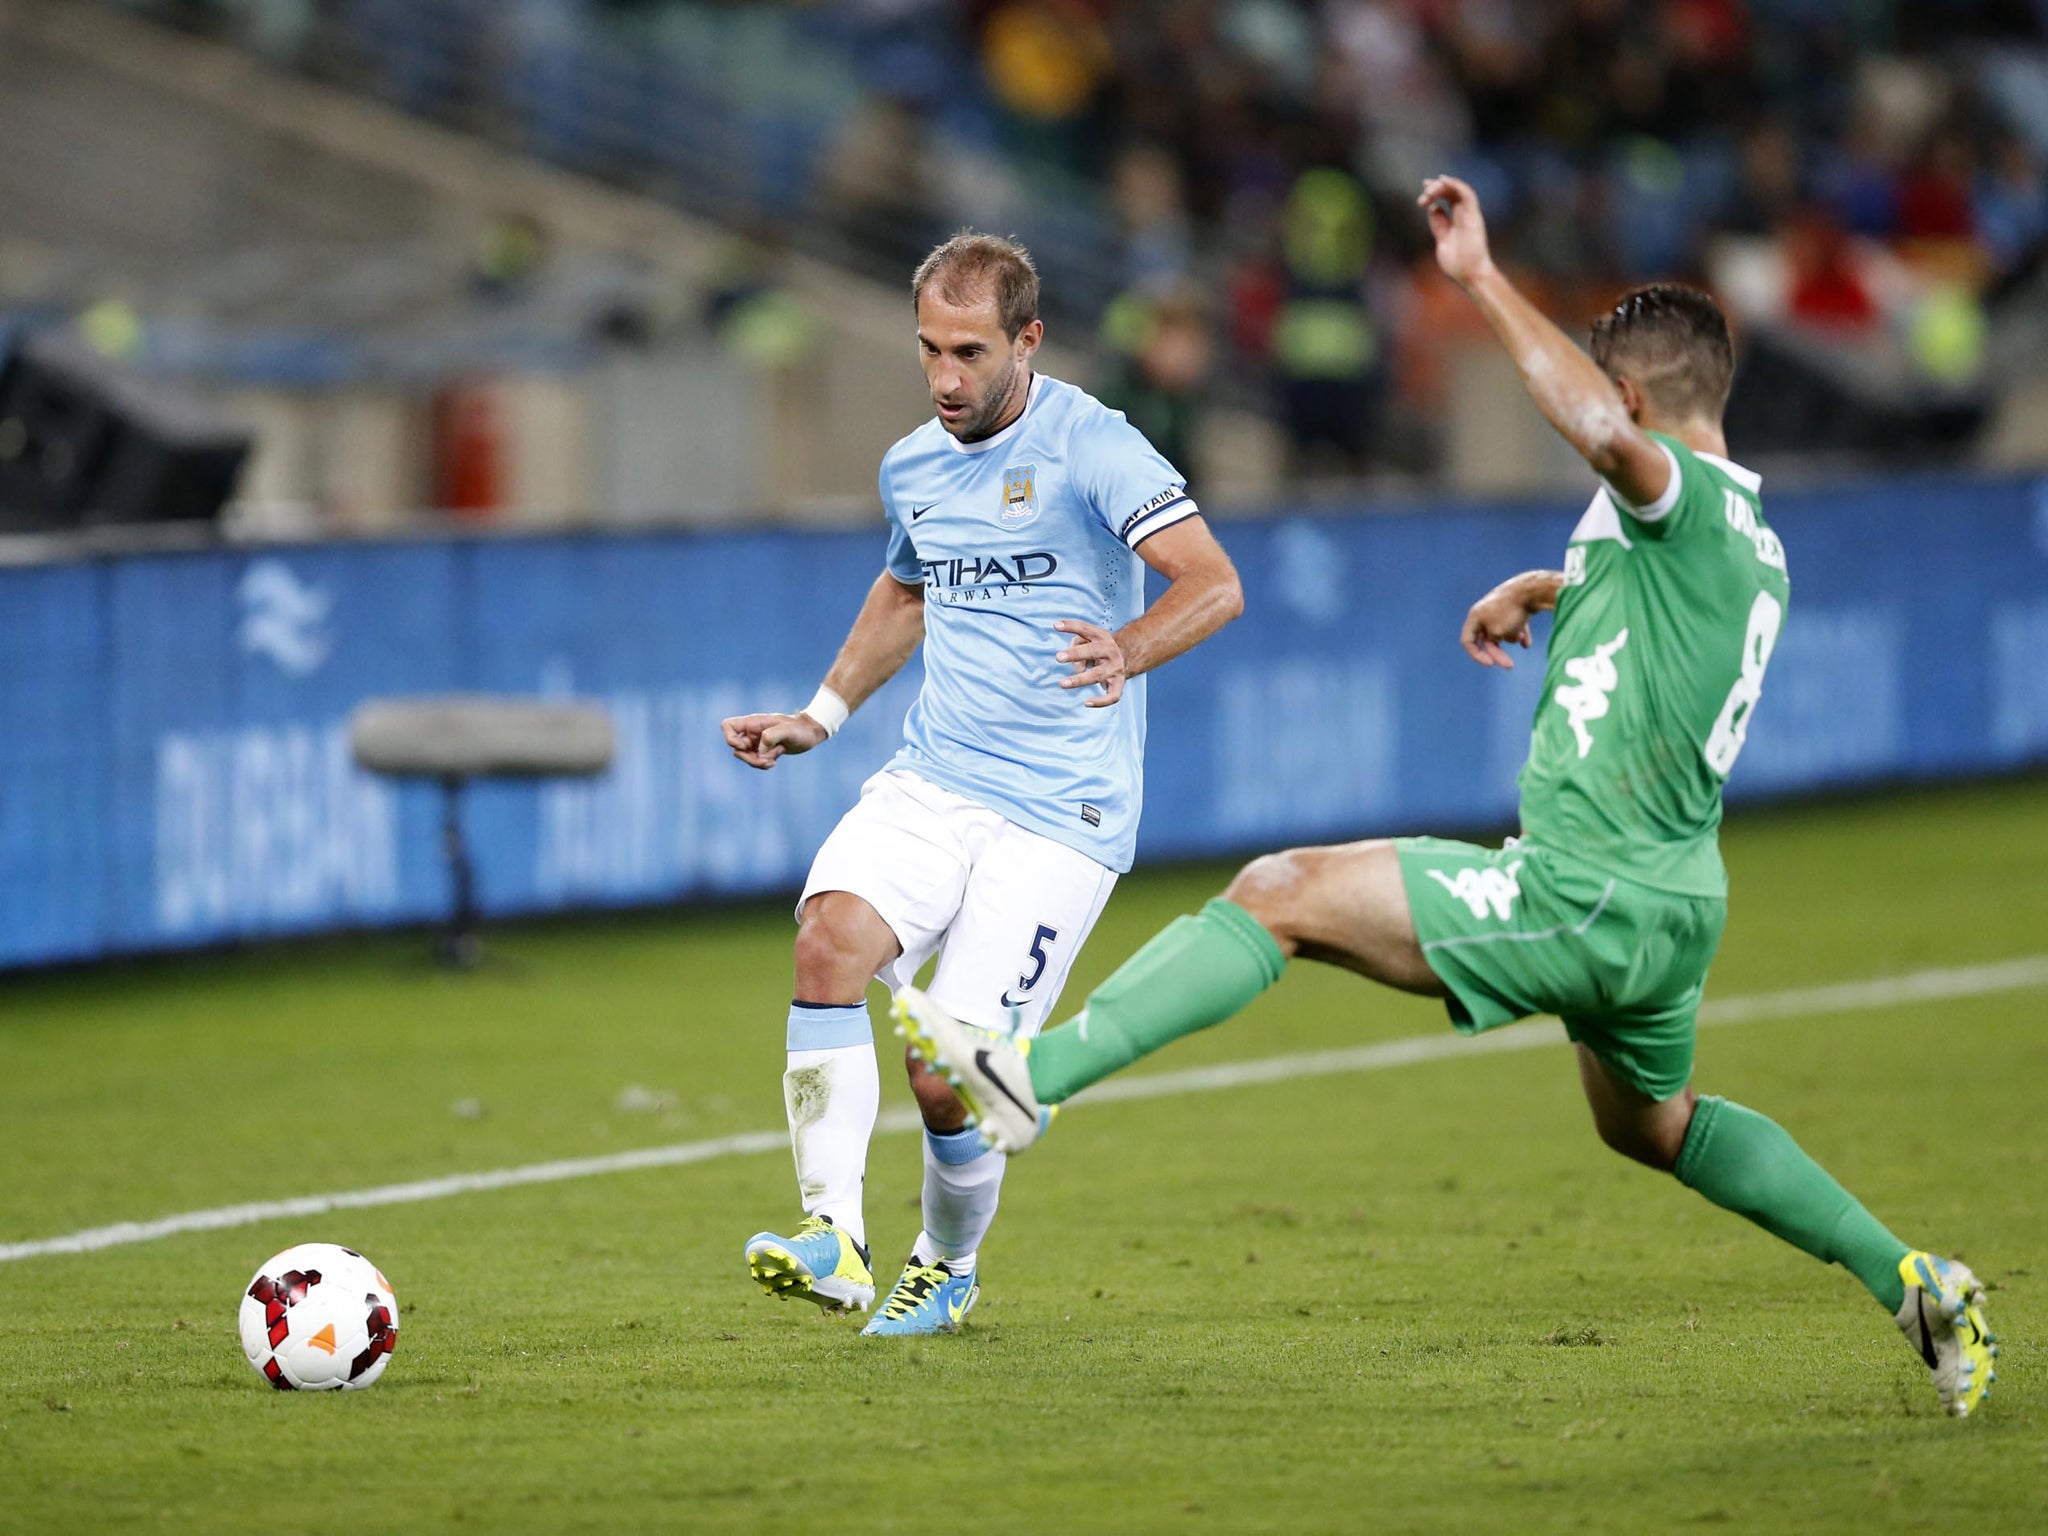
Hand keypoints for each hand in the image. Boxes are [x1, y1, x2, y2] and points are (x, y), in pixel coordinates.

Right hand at [721, 711, 828, 769]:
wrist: (811, 732)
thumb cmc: (800, 729)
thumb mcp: (788, 730)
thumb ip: (771, 736)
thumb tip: (760, 750)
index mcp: (753, 723)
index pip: (727, 726)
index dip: (730, 739)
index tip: (746, 745)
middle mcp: (752, 732)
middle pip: (736, 748)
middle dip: (749, 758)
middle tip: (766, 759)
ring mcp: (757, 741)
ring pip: (745, 756)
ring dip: (757, 763)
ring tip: (773, 761)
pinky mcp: (763, 750)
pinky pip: (755, 761)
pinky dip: (762, 764)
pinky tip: (774, 761)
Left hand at [1054, 618, 1127, 707]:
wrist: (1126, 656)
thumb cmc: (1098, 648)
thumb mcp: (1089, 639)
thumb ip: (1077, 645)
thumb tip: (1075, 666)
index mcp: (1102, 637)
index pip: (1085, 628)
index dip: (1071, 626)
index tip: (1055, 626)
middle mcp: (1110, 651)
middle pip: (1093, 651)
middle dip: (1076, 654)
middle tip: (1058, 657)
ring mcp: (1115, 668)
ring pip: (1097, 675)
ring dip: (1079, 679)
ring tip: (1062, 683)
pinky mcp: (1119, 684)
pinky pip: (1112, 696)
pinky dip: (1100, 701)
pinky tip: (1086, 703)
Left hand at [1417, 174, 1494, 289]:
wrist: (1470, 275)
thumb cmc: (1457, 264)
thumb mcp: (1442, 240)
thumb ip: (1439, 224)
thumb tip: (1434, 208)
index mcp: (1455, 221)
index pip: (1446, 200)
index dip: (1435, 193)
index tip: (1422, 196)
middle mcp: (1463, 215)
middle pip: (1451, 192)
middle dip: (1436, 188)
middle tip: (1423, 195)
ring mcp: (1469, 215)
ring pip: (1458, 190)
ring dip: (1443, 186)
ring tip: (1429, 190)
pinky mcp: (1474, 216)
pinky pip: (1467, 194)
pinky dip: (1456, 185)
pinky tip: (1443, 180)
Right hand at [1461, 580, 1537, 668]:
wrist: (1531, 590)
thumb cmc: (1511, 612)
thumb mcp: (1498, 633)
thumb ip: (1494, 640)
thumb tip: (1501, 637)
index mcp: (1475, 616)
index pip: (1467, 641)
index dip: (1476, 655)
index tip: (1490, 664)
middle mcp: (1484, 612)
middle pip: (1487, 640)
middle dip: (1498, 654)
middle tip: (1510, 666)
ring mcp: (1500, 609)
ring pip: (1502, 633)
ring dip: (1511, 638)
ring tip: (1521, 635)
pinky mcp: (1515, 607)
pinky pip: (1515, 625)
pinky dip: (1520, 634)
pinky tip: (1527, 643)